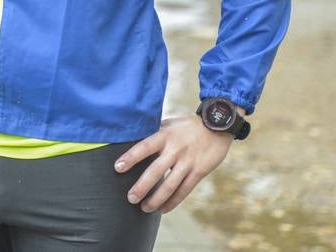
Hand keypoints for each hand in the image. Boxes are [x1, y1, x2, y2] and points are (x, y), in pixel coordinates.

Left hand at [115, 115, 232, 212]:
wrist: (217, 126)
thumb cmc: (187, 125)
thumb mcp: (169, 124)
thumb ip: (153, 133)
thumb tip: (131, 138)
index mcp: (164, 136)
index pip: (144, 147)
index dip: (131, 158)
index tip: (118, 168)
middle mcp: (175, 150)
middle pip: (156, 171)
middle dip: (142, 187)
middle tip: (130, 198)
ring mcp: (188, 162)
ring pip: (170, 185)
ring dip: (157, 199)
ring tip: (145, 208)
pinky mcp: (199, 171)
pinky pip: (185, 190)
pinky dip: (173, 201)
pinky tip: (163, 209)